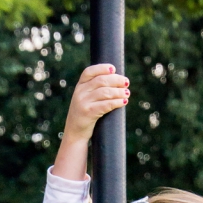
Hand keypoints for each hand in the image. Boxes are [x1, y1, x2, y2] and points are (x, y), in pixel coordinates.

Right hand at [53, 65, 128, 180]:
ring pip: (105, 92)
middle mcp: (80, 92)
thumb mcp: (85, 99)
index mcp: (79, 87)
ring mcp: (83, 102)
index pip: (89, 72)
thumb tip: (116, 81)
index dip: (102, 68)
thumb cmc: (84, 115)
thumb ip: (94, 90)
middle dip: (116, 80)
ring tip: (127, 94)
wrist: (75, 134)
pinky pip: (105, 105)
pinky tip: (123, 102)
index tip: (114, 69)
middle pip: (101, 81)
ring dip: (119, 92)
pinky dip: (116, 102)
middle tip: (126, 83)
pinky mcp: (88, 113)